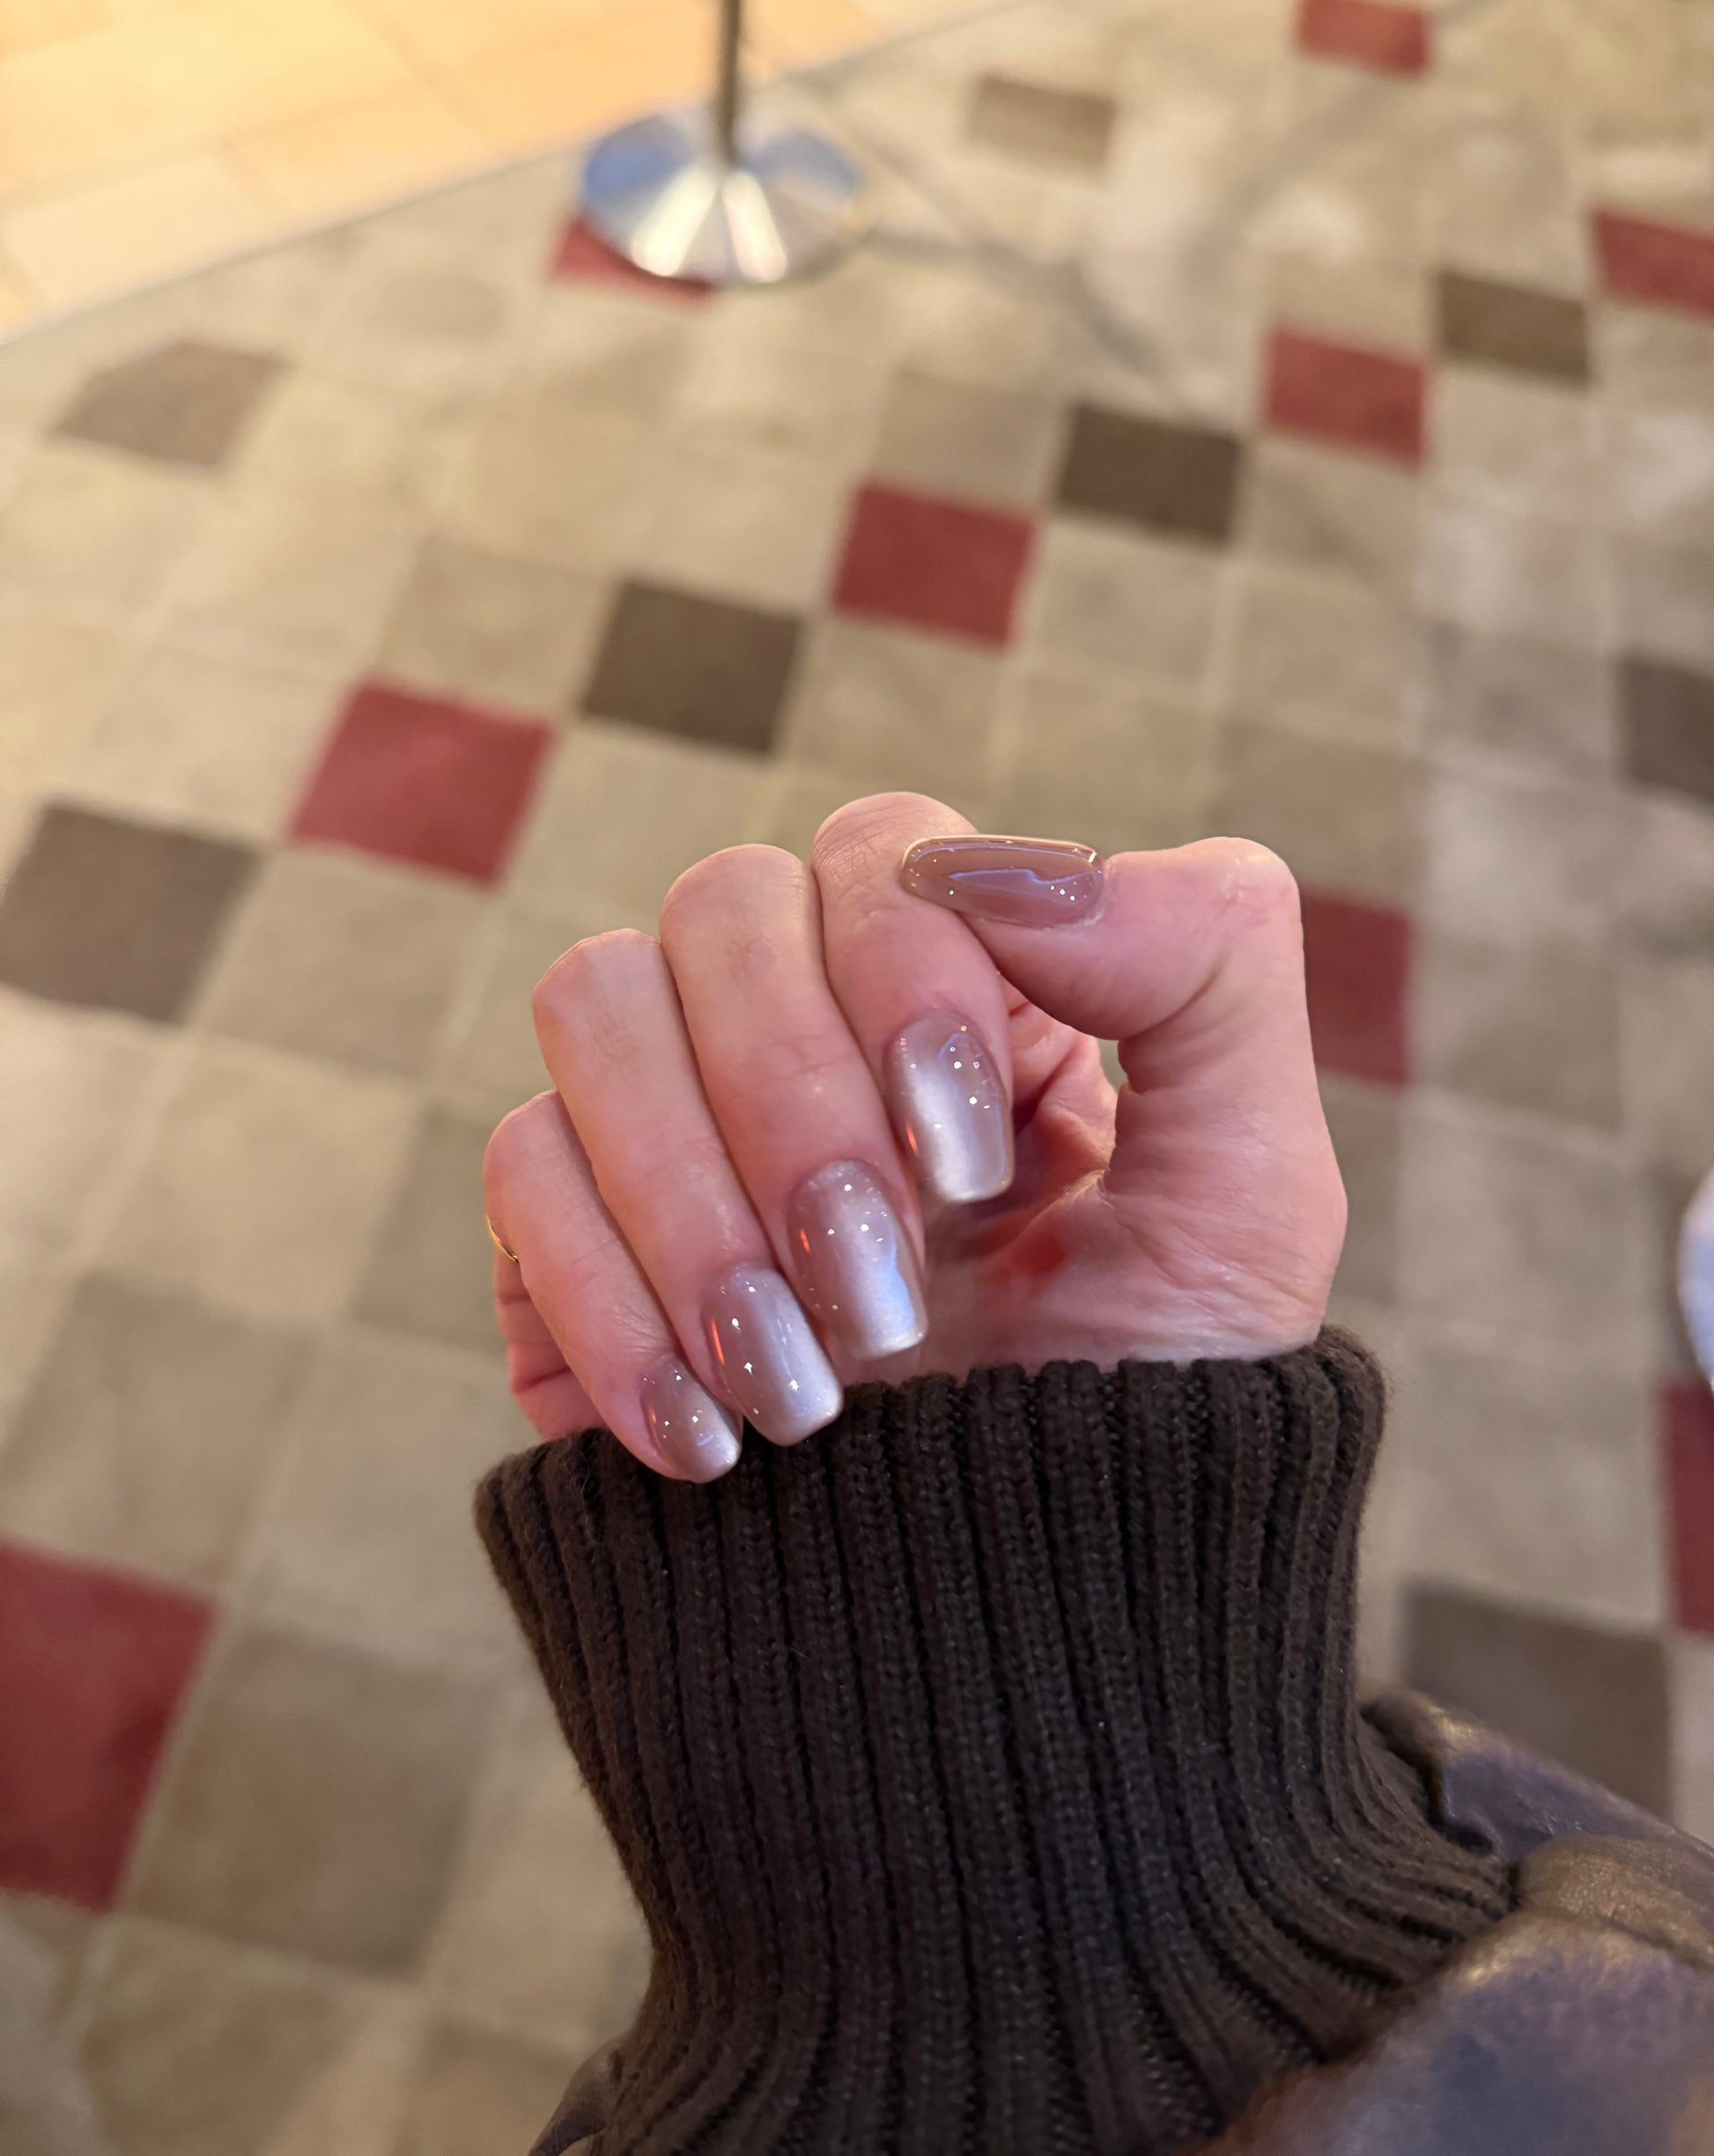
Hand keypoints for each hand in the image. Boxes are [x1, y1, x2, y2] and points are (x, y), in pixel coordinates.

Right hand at [483, 792, 1345, 1480]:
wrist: (1021, 1642)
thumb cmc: (1150, 1410)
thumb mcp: (1251, 1193)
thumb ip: (1206, 961)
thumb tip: (1011, 865)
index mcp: (968, 991)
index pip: (881, 851)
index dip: (905, 980)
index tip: (975, 1171)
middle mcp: (810, 1026)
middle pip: (720, 908)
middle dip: (798, 1104)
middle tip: (892, 1302)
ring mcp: (678, 1121)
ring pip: (595, 1003)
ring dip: (696, 1200)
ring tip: (807, 1387)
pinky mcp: (571, 1236)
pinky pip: (522, 1169)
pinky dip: (610, 1301)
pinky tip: (715, 1441)